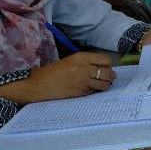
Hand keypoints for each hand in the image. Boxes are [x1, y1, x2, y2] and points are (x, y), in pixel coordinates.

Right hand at [0, 52, 116, 104]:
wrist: (39, 84)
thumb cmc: (54, 71)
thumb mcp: (71, 60)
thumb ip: (87, 62)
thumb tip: (103, 67)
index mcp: (81, 57)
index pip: (105, 60)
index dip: (108, 65)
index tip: (106, 68)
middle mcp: (84, 68)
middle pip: (108, 72)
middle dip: (111, 75)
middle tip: (109, 77)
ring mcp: (83, 81)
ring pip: (105, 83)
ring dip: (106, 84)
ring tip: (103, 85)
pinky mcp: (81, 92)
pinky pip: (96, 91)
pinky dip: (97, 90)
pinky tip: (93, 89)